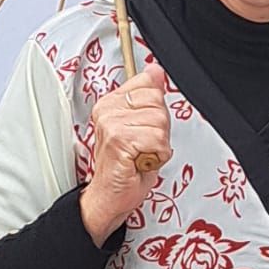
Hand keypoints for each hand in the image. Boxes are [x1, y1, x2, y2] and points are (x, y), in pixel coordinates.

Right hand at [82, 64, 172, 243]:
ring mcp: (112, 124)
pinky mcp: (119, 140)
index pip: (149, 85)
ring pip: (160, 122)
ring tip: (141, 154)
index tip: (143, 129)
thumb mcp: (140, 126)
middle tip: (143, 145)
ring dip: (158, 145)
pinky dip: (156, 156)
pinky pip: (157, 140)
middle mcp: (108, 110)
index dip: (156, 112)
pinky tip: (141, 162)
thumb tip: (156, 72)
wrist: (110, 196)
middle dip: (159, 129)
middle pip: (158, 103)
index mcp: (111, 102)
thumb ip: (147, 96)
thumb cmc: (124, 166)